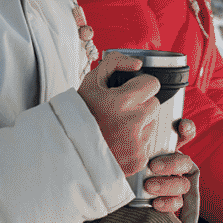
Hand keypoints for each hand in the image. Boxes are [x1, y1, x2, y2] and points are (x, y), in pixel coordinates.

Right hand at [78, 51, 160, 175]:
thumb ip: (115, 62)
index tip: (131, 91)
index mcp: (122, 102)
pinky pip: (148, 144)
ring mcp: (137, 144)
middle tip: (121, 110)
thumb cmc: (78, 114)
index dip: (141, 85)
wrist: (68, 149)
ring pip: (152, 124)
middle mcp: (132, 123)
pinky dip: (136, 142)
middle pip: (154, 104)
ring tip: (118, 127)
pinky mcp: (139, 160)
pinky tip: (119, 141)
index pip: (153, 84)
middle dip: (141, 104)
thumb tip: (138, 64)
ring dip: (140, 123)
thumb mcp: (91, 81)